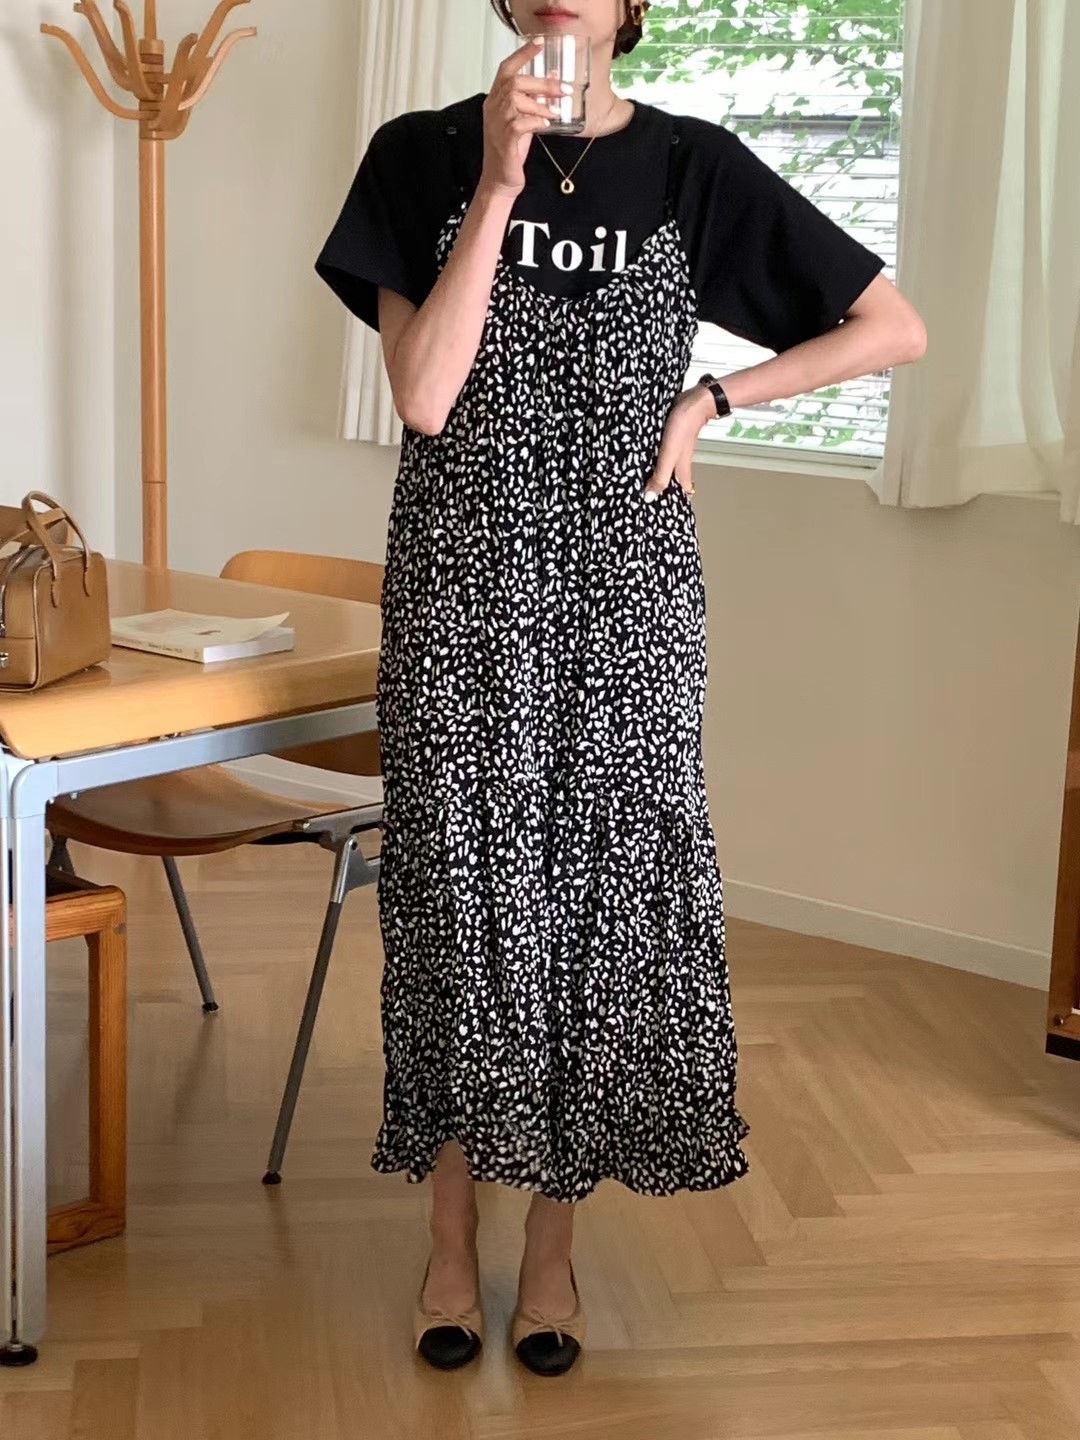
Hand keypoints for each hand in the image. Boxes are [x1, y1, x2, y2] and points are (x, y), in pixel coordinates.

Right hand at [479, 41, 567, 198]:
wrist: (500, 181)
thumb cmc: (510, 153)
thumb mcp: (521, 122)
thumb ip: (532, 103)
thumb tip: (552, 83)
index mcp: (495, 102)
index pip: (505, 70)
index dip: (522, 55)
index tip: (539, 44)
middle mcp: (493, 109)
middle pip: (515, 82)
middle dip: (542, 83)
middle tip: (563, 88)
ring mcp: (497, 124)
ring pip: (517, 99)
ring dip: (541, 103)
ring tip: (556, 112)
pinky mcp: (505, 140)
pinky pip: (521, 122)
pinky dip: (536, 120)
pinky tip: (546, 124)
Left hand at [642, 384, 716, 500]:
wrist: (695, 400)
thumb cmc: (683, 427)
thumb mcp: (669, 455)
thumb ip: (660, 475)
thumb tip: (650, 497)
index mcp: (681, 468)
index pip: (680, 492)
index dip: (674, 503)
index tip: (665, 514)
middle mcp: (680, 461)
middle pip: (673, 480)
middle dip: (664, 489)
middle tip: (651, 498)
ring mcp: (677, 449)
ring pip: (669, 466)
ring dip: (660, 473)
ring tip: (648, 481)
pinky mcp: (672, 437)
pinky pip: (664, 452)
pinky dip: (658, 457)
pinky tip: (650, 456)